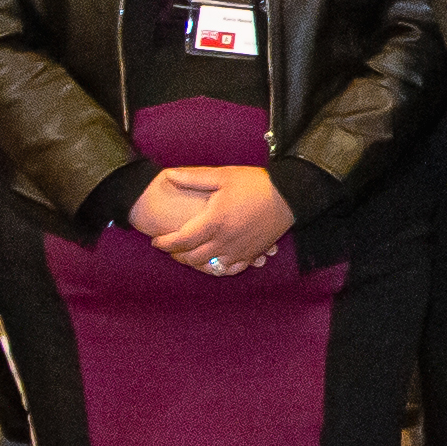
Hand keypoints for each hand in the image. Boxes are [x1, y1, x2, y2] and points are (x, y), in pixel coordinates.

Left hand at [163, 168, 296, 275]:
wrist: (290, 196)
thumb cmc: (255, 184)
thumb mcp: (223, 176)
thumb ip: (193, 178)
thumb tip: (168, 176)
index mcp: (214, 222)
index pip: (181, 240)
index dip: (165, 243)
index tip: (156, 240)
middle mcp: (225, 241)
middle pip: (192, 258)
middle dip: (177, 255)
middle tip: (170, 248)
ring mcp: (239, 250)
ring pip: (210, 267)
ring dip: (196, 263)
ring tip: (189, 254)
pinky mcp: (252, 254)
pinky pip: (231, 269)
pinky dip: (218, 268)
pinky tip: (214, 261)